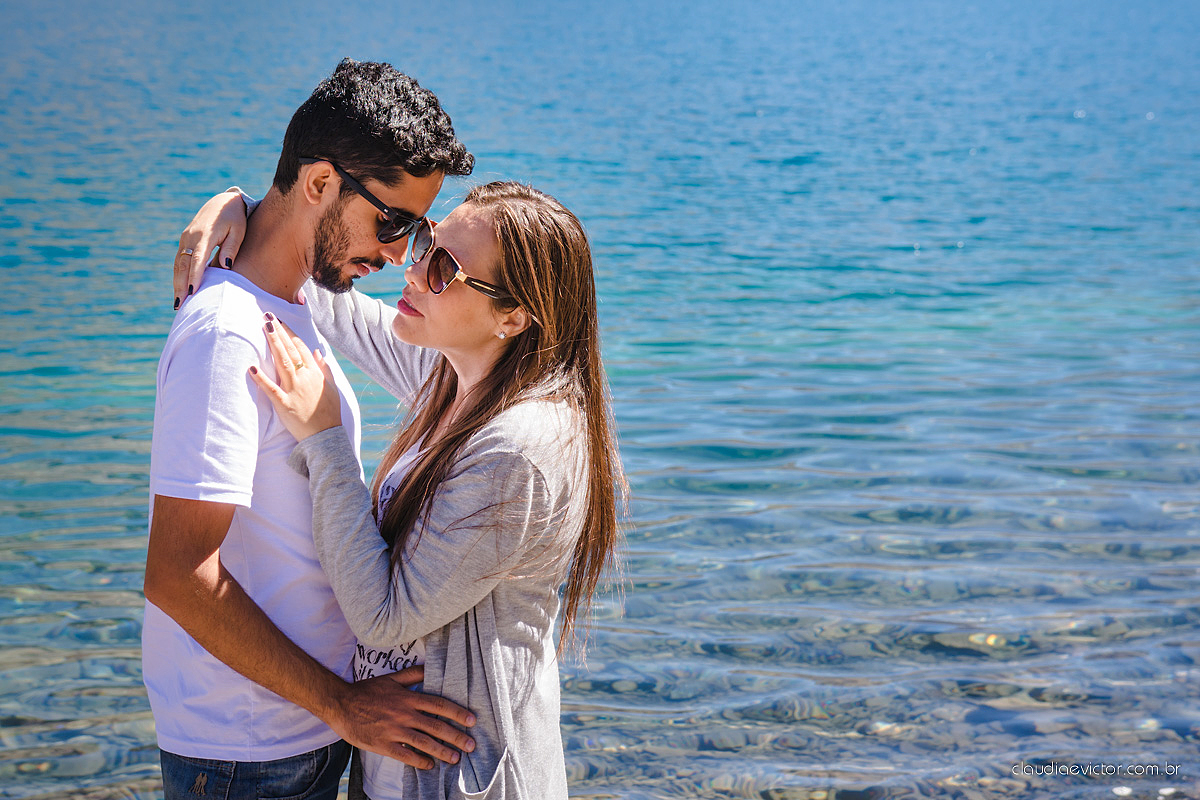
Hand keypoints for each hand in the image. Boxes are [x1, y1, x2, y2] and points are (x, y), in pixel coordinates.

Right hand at [174, 189, 247, 309]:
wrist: (222, 201)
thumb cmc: (235, 218)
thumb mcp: (239, 231)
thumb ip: (232, 248)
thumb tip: (225, 268)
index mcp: (205, 234)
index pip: (198, 258)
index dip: (194, 275)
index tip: (192, 291)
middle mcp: (191, 236)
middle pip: (182, 264)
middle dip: (180, 285)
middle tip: (180, 305)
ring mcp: (185, 238)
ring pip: (178, 264)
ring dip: (177, 283)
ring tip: (178, 303)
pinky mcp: (185, 241)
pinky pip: (179, 260)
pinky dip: (178, 276)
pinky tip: (180, 290)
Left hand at [248, 314, 342, 440]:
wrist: (326, 436)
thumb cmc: (329, 412)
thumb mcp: (332, 388)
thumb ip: (325, 369)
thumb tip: (318, 352)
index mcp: (315, 374)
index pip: (301, 349)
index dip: (290, 334)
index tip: (281, 322)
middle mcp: (304, 378)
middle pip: (290, 350)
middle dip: (279, 332)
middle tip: (268, 316)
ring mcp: (294, 390)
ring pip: (282, 362)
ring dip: (273, 344)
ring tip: (265, 328)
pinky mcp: (284, 404)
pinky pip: (271, 389)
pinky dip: (261, 379)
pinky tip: (251, 368)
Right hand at [329, 667, 476, 768]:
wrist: (340, 704)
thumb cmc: (366, 691)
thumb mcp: (391, 678)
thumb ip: (412, 674)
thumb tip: (430, 667)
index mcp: (407, 698)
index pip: (439, 705)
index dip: (457, 713)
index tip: (472, 720)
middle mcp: (404, 714)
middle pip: (436, 726)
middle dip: (456, 736)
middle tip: (471, 745)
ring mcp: (393, 730)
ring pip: (423, 742)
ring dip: (442, 751)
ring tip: (456, 758)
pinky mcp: (382, 744)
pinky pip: (405, 755)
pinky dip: (419, 761)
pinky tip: (429, 765)